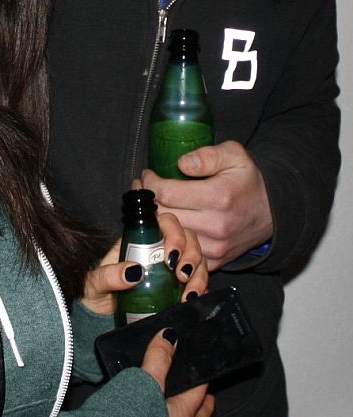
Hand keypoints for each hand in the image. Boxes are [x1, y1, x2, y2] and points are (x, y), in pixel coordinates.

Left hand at [81, 212, 207, 315]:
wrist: (98, 317)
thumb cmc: (95, 293)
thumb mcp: (96, 283)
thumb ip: (109, 275)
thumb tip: (134, 271)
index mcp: (140, 241)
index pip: (166, 223)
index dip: (175, 233)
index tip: (171, 256)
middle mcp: (159, 251)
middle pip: (188, 239)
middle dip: (191, 255)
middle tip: (181, 276)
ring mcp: (171, 270)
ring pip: (198, 260)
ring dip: (199, 275)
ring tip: (188, 295)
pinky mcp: (178, 290)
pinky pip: (198, 283)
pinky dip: (201, 290)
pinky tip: (192, 301)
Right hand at [141, 329, 214, 416]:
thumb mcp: (146, 379)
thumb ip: (158, 358)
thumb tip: (169, 336)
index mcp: (182, 416)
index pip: (201, 393)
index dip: (203, 377)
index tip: (203, 367)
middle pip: (197, 416)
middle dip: (201, 401)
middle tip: (201, 388)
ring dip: (182, 409)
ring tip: (175, 395)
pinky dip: (162, 414)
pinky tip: (149, 405)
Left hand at [142, 140, 272, 270]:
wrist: (273, 212)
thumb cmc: (248, 181)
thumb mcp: (234, 155)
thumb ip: (207, 155)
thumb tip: (181, 163)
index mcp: (219, 196)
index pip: (166, 194)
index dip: (149, 183)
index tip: (146, 176)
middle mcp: (217, 225)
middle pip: (163, 216)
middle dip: (147, 201)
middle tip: (142, 189)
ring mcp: (216, 247)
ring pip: (168, 237)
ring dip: (155, 222)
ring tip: (152, 205)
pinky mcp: (215, 260)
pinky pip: (181, 254)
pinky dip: (168, 241)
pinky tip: (165, 225)